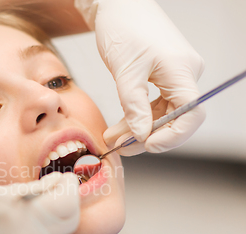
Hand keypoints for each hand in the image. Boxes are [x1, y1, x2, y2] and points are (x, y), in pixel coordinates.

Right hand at [0, 172, 79, 233]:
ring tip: (30, 229)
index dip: (68, 186)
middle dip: (65, 203)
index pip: (64, 194)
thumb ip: (19, 193)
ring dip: (52, 231)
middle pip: (70, 216)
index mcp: (9, 207)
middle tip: (54, 200)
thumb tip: (51, 186)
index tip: (63, 182)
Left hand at [75, 0, 205, 154]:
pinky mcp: (163, 76)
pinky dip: (137, 116)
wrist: (118, 5)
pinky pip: (155, 103)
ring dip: (138, 128)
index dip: (172, 136)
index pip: (190, 114)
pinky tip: (120, 127)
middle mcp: (184, 74)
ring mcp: (174, 75)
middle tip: (122, 147)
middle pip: (176, 117)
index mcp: (182, 71)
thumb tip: (142, 135)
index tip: (147, 145)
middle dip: (148, 135)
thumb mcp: (125, 72)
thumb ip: (134, 106)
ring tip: (114, 138)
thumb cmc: (123, 28)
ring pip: (163, 113)